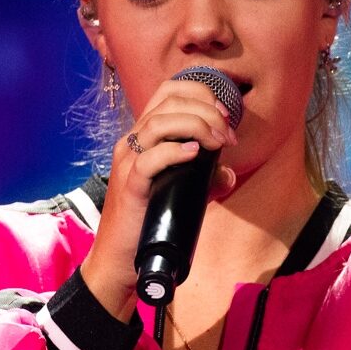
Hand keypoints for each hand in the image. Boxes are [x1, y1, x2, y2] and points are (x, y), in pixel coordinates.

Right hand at [81, 78, 238, 319]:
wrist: (122, 258)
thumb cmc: (149, 222)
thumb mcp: (183, 192)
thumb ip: (204, 178)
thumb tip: (228, 173)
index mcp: (143, 136)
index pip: (168, 91)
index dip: (202, 94)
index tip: (226, 118)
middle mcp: (132, 142)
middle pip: (169, 102)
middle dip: (207, 112)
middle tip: (228, 136)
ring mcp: (128, 162)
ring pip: (160, 123)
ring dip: (198, 127)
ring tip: (218, 144)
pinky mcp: (129, 185)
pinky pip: (150, 158)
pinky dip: (176, 151)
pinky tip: (196, 154)